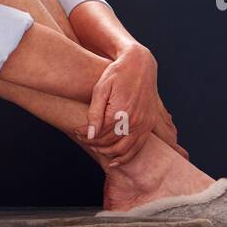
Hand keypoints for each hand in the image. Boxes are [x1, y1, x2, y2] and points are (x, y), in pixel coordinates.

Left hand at [81, 44, 185, 167]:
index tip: (77, 131)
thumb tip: (89, 134)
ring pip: (124, 150)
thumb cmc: (117, 74)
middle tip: (84, 139)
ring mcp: (144, 124)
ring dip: (108, 153)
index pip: (99, 133)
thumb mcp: (101, 89)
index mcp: (121, 111)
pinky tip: (114, 161)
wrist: (140, 65)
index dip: (86, 135)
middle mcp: (135, 120)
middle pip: (110, 143)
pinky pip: (138, 147)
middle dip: (94, 143)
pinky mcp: (150, 124)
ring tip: (96, 147)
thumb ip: (94, 114)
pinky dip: (126, 157)